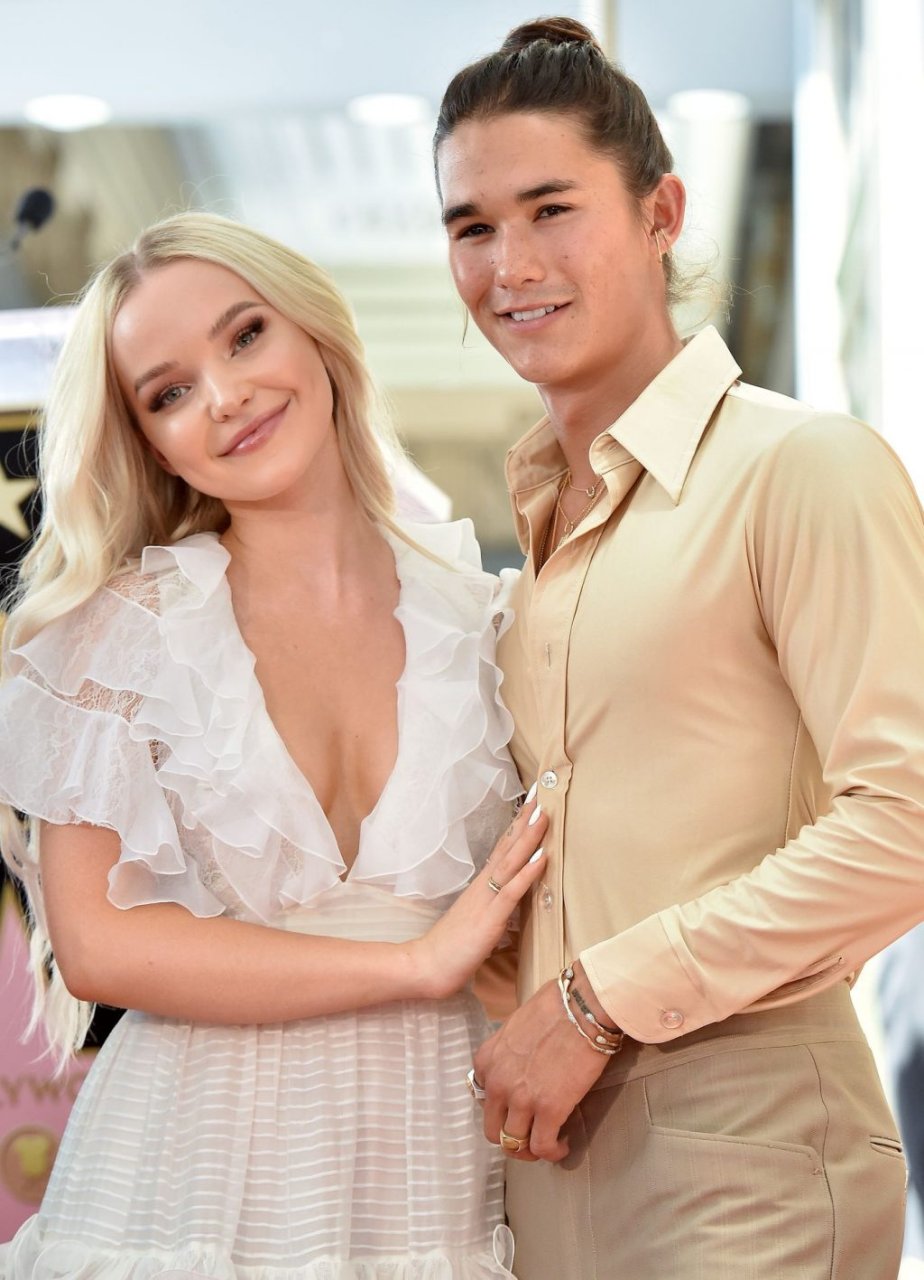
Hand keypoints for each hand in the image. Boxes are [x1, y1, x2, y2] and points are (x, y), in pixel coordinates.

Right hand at [414, 795, 547, 998]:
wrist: (426, 965)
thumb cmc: (452, 948)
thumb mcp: (478, 921)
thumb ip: (493, 907)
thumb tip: (511, 900)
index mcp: (481, 886)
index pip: (502, 849)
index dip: (518, 826)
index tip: (532, 803)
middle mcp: (483, 886)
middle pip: (507, 846)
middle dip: (525, 820)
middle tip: (542, 793)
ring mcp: (486, 900)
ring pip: (511, 862)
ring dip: (529, 838)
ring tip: (544, 815)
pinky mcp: (489, 919)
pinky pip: (511, 892)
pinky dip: (527, 873)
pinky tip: (542, 857)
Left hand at [473, 966, 610, 1162]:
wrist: (581, 1007)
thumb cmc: (556, 1006)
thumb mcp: (516, 1025)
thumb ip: (510, 1050)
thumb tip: (523, 1060)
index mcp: (487, 1060)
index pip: (485, 1097)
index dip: (503, 1106)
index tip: (520, 1108)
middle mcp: (497, 1083)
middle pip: (492, 1129)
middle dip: (510, 1137)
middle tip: (529, 1135)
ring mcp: (521, 1099)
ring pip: (513, 1144)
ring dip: (529, 1150)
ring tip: (547, 1144)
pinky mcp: (549, 1110)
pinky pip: (542, 1147)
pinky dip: (552, 1153)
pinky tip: (563, 1146)